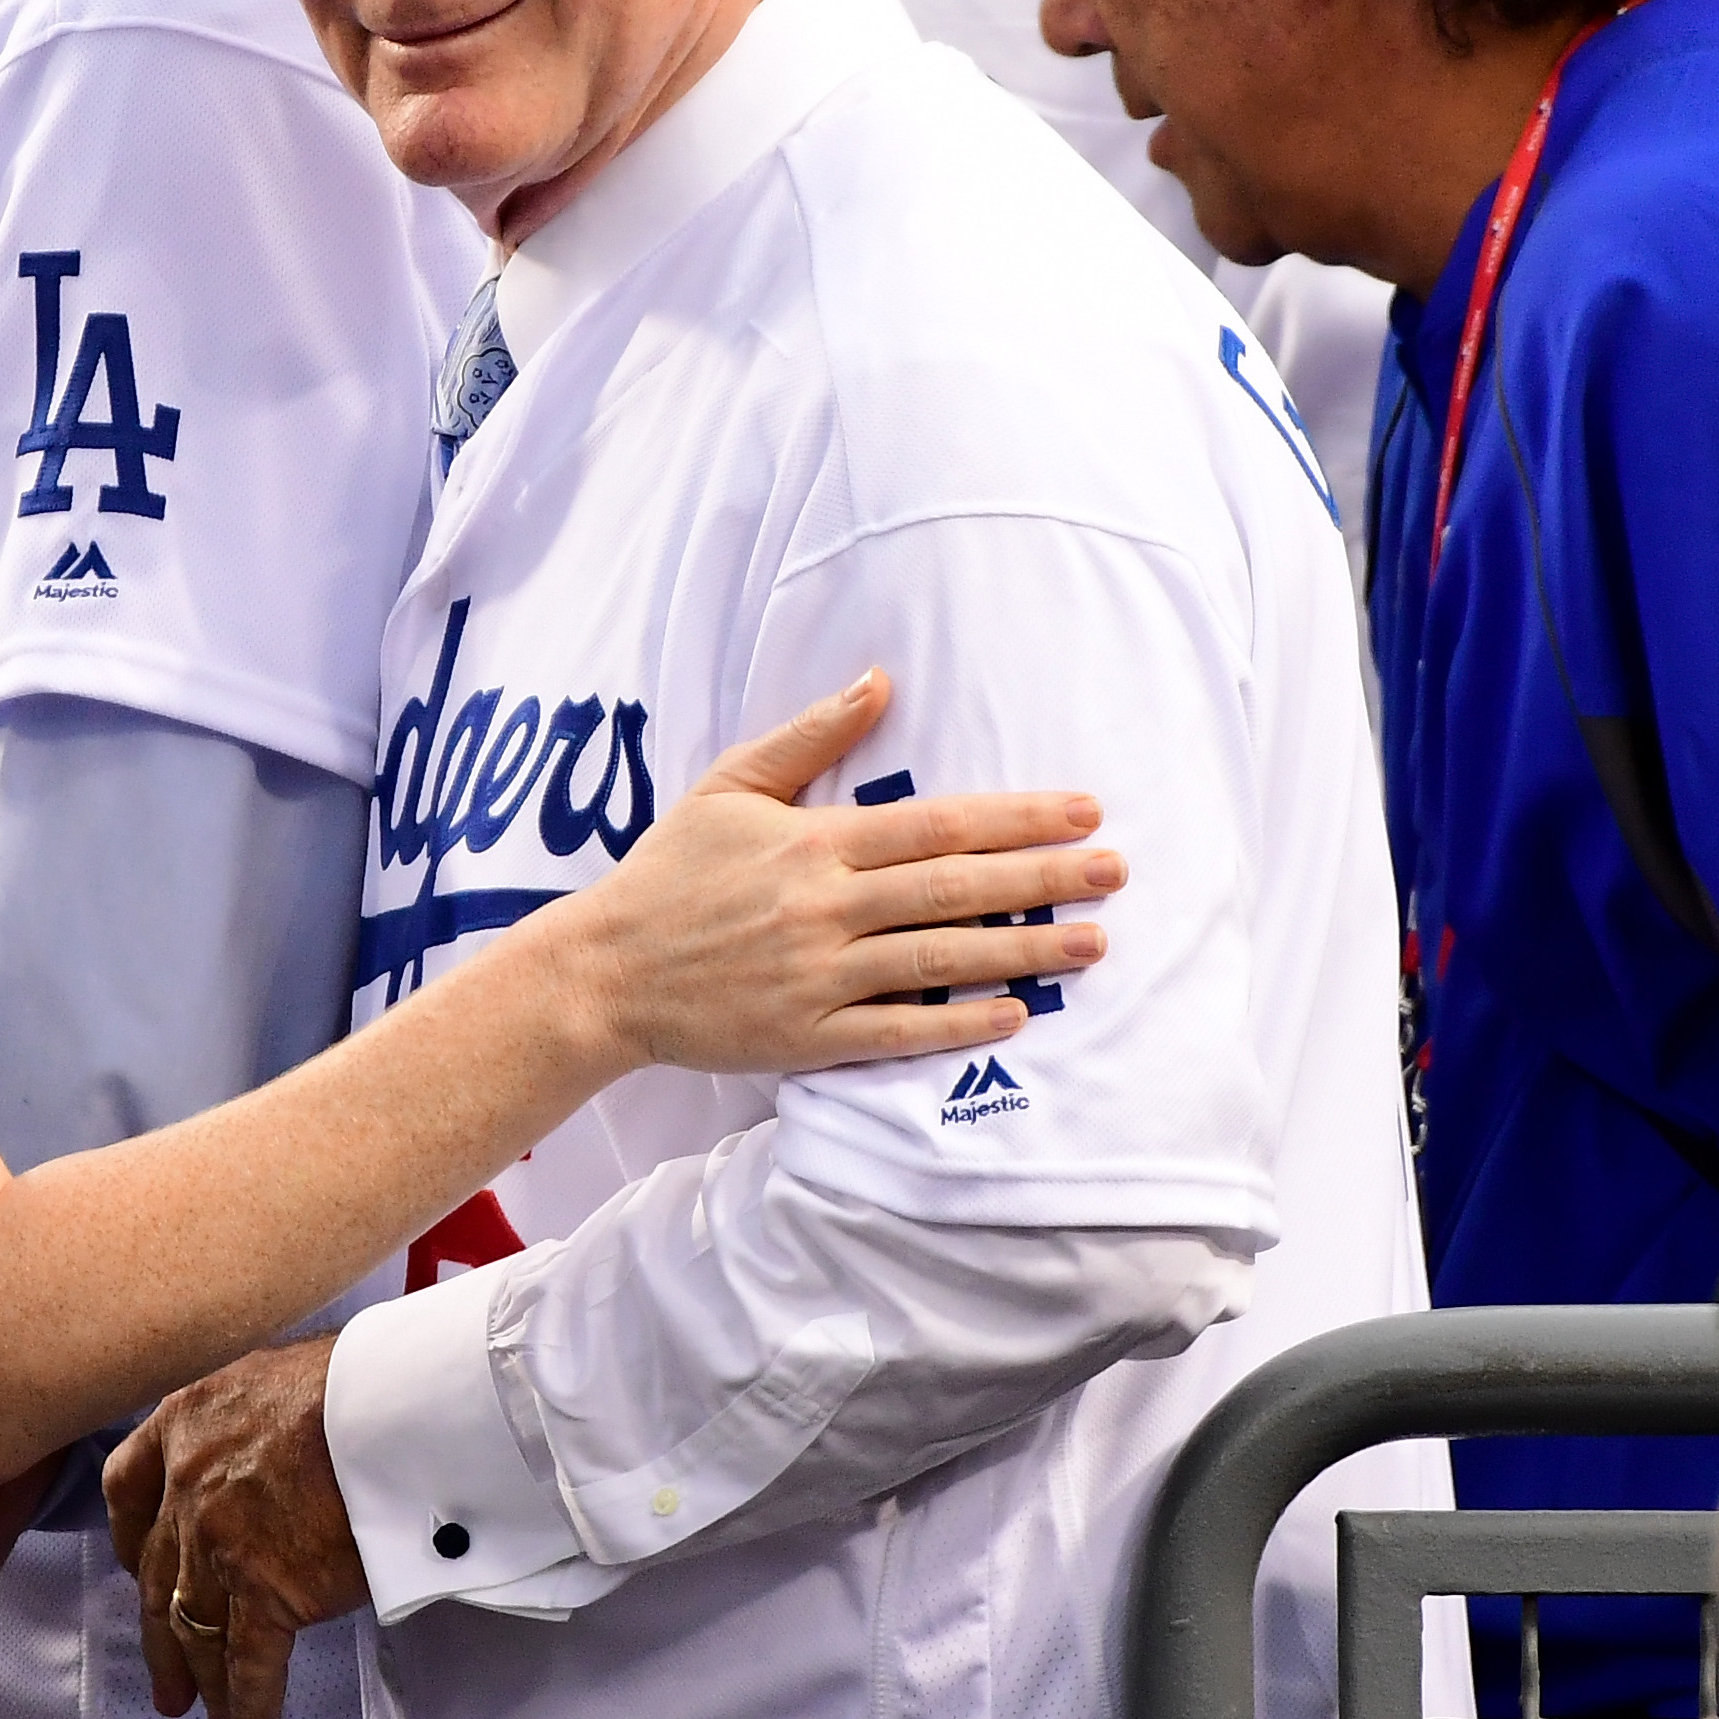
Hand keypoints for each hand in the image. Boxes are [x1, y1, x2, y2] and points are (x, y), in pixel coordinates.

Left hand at [105, 1336, 364, 1718]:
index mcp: (184, 1422)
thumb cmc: (358, 1378)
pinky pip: (249, 1663)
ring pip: (197, 1628)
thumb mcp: (274, 1375)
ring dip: (203, 1680)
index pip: (126, 1487)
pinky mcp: (267, 1592)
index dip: (128, 1537)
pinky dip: (249, 1707)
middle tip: (167, 1682)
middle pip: (156, 1577)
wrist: (395, 1407)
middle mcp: (187, 1488)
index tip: (132, 1566)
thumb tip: (273, 1454)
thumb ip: (249, 1422)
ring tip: (211, 1718)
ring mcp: (220, 1546)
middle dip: (161, 1638)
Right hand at [505, 670, 1118, 1078]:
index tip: (1082, 810)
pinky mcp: (805, 1036)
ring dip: (1023, 951)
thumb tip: (879, 682)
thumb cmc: (669, 872)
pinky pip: (896, 1031)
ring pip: (939, 959)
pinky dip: (957, 1023)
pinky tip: (1015, 1014)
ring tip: (1092, 943)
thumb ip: (808, 737)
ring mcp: (818, 975)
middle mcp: (825, 907)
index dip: (1016, 817)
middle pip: (955, 888)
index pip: (937, 824)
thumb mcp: (729, 786)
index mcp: (814, 842)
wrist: (603, 972)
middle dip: (1044, 878)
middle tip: (1115, 871)